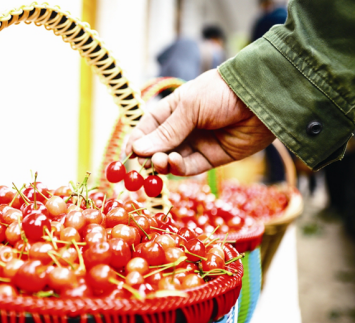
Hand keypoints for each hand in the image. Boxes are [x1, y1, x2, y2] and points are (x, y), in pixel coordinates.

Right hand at [126, 69, 275, 175]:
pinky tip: (173, 162)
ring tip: (160, 161)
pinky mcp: (212, 158)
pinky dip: (179, 168)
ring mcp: (197, 143)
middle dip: (149, 156)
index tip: (126, 155)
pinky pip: (190, 167)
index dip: (136, 141)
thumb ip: (165, 132)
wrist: (260, 98)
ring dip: (162, 162)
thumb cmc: (220, 93)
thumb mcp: (188, 108)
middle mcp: (183, 127)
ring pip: (172, 159)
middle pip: (158, 147)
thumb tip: (138, 151)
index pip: (148, 128)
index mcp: (173, 109)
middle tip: (144, 163)